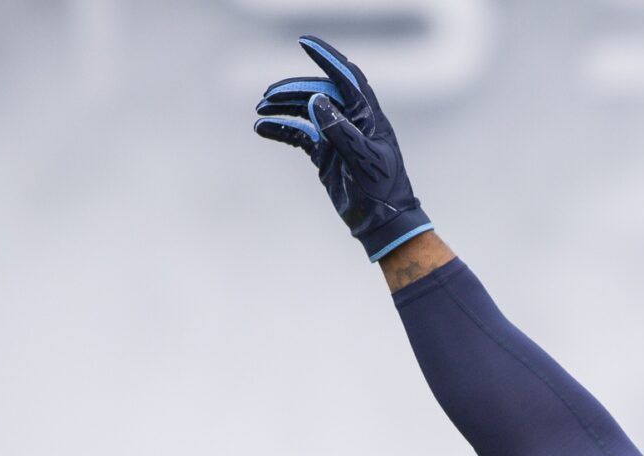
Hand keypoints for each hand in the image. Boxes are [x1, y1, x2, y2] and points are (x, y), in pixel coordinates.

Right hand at [252, 36, 433, 260]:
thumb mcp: (364, 160)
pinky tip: (261, 128)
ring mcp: (337, 136)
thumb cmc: (382, 192)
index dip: (327, 58)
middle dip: (293, 89)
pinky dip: (281, 129)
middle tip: (268, 95)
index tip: (303, 42)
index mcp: (369, 117)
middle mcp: (352, 121)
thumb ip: (341, 130)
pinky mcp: (325, 153)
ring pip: (306, 110)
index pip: (347, 77)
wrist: (383, 224)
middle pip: (319, 92)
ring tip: (260, 108)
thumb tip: (316, 99)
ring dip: (283, 107)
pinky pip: (299, 134)